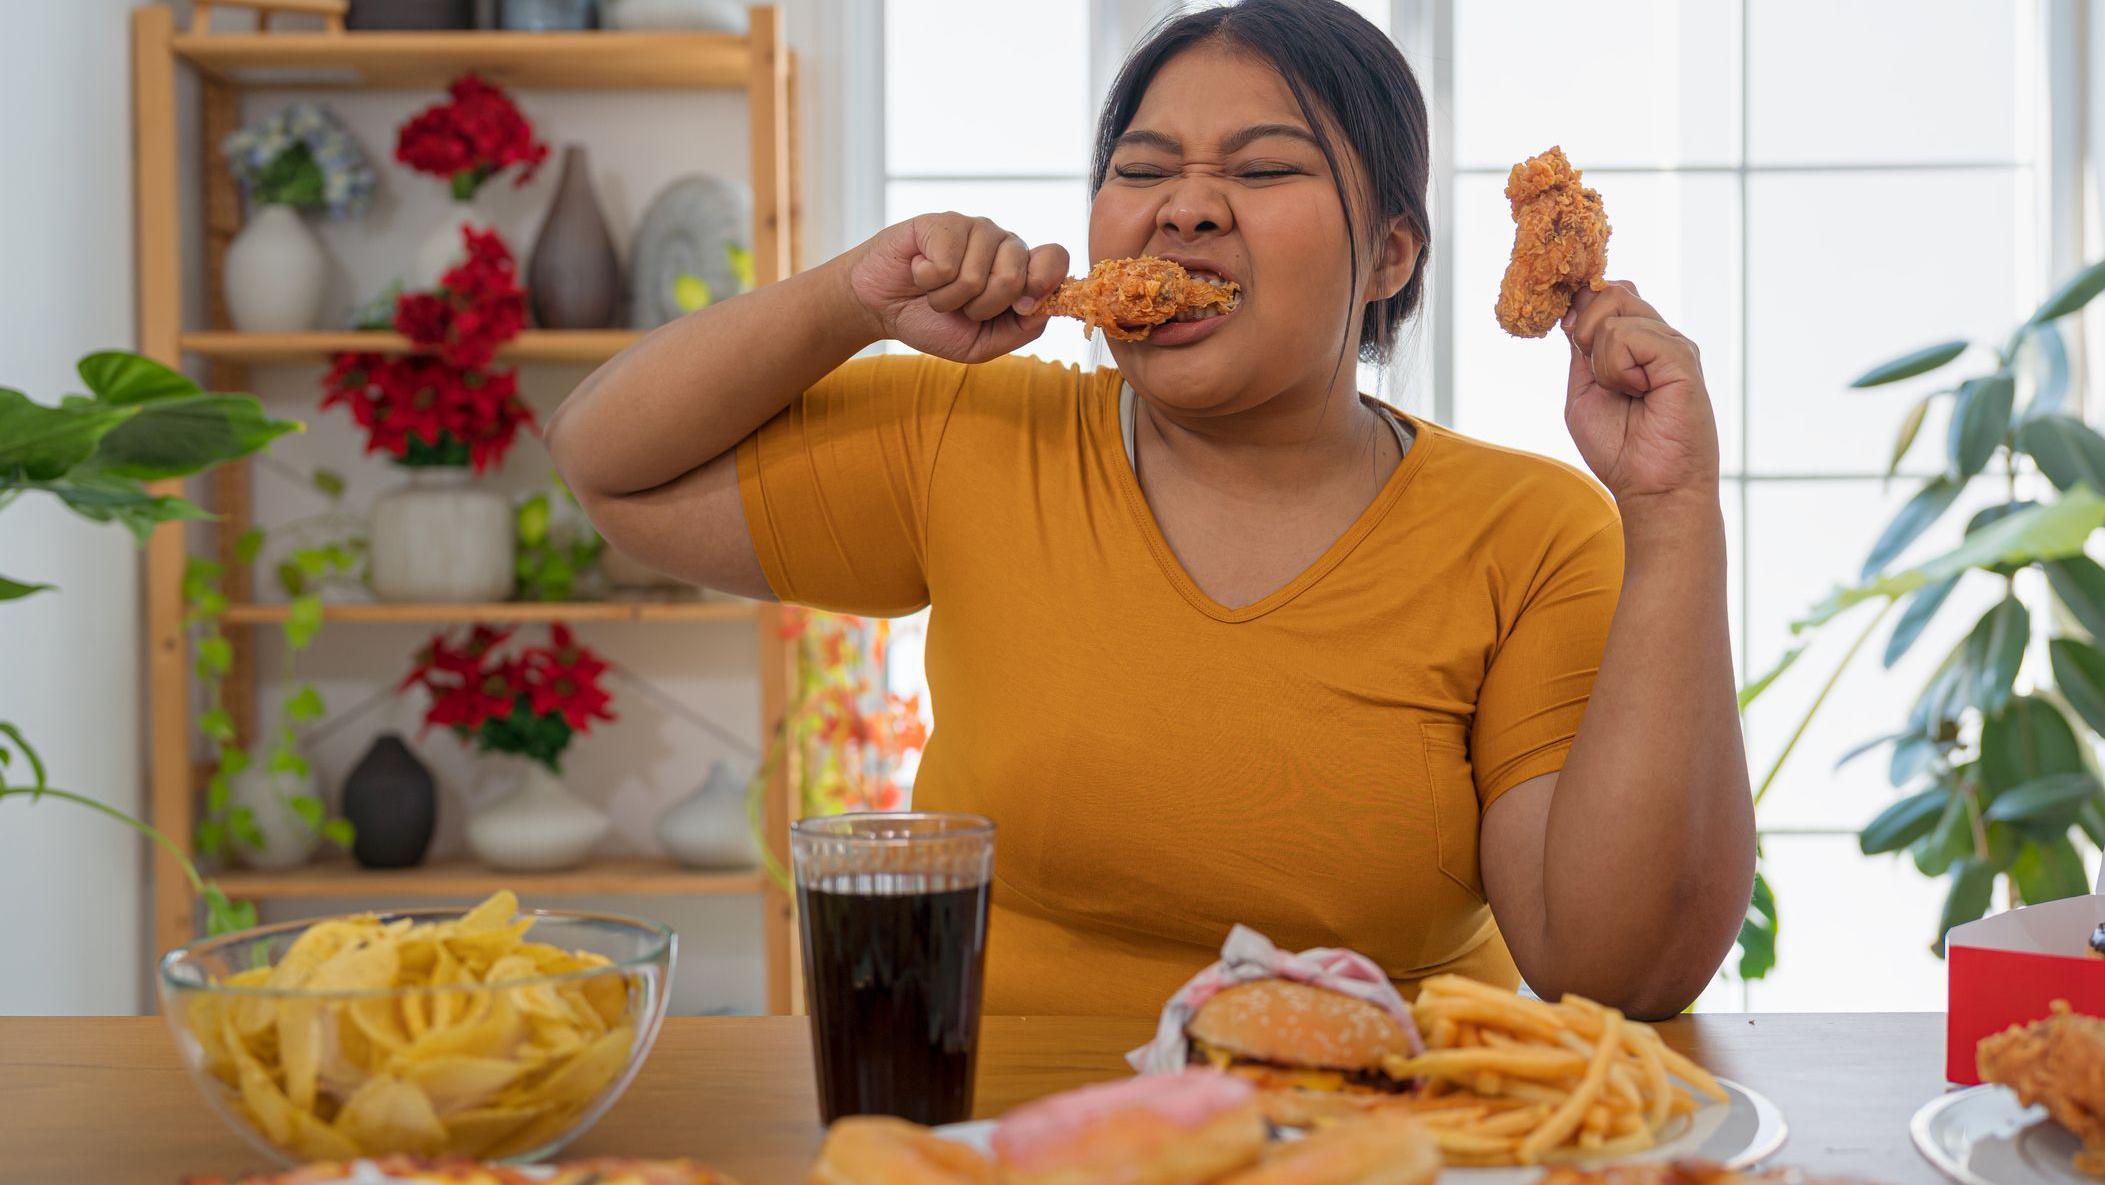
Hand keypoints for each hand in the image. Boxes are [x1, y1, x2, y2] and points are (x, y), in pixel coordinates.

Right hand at [842, 213, 1069, 363]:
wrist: (883, 309)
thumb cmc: (934, 323)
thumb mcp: (983, 344)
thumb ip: (1022, 329)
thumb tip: (1042, 305)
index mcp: (1020, 269)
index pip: (1055, 258)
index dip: (1043, 283)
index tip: (1021, 308)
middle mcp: (1002, 244)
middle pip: (1015, 276)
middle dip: (981, 307)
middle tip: (960, 306)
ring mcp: (973, 229)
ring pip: (977, 274)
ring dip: (948, 298)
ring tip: (936, 291)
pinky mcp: (942, 222)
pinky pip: (946, 262)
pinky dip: (927, 280)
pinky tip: (919, 271)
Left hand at [1562, 281, 1721, 503]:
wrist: (1652, 487)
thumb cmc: (1620, 448)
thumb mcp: (1583, 392)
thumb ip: (1579, 351)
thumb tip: (1574, 307)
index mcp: (1637, 342)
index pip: (1608, 292)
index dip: (1582, 305)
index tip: (1572, 337)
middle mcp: (1658, 336)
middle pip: (1609, 291)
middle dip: (1584, 331)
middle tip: (1601, 378)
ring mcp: (1672, 343)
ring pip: (1614, 309)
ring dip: (1601, 360)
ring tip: (1627, 393)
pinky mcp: (1681, 356)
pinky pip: (1628, 336)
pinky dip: (1618, 369)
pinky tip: (1639, 392)